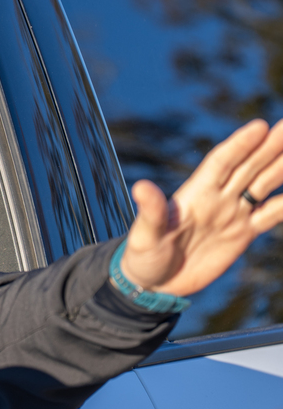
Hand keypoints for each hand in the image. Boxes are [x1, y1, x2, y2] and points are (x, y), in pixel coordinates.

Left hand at [120, 119, 282, 296]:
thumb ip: (151, 211)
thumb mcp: (145, 234)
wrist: (154, 282)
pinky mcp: (241, 234)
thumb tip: (141, 187)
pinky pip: (270, 215)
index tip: (260, 126)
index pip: (221, 163)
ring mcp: (231, 214)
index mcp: (194, 194)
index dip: (240, 145)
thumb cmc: (143, 255)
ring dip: (281, 168)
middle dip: (269, 147)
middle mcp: (216, 199)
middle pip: (247, 167)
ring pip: (262, 186)